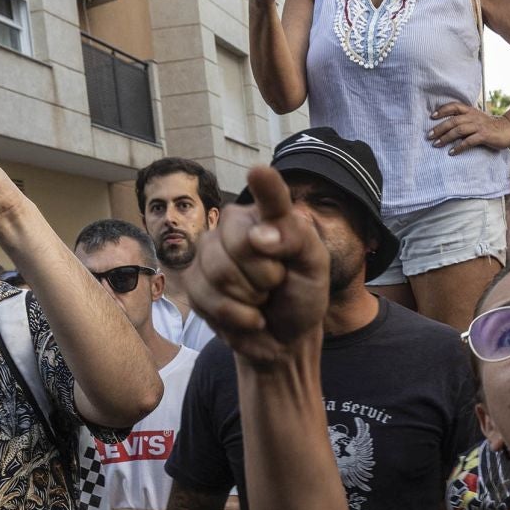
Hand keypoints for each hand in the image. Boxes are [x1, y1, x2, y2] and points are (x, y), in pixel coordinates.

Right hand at [185, 165, 331, 365]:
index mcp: (269, 214)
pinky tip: (248, 315)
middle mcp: (234, 224)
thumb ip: (296, 240)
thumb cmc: (301, 293)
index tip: (259, 173)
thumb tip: (260, 235)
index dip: (265, 188)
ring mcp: (209, 251)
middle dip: (265, 276)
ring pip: (219, 272)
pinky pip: (206, 297)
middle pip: (238, 243)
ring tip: (261, 300)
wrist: (285, 336)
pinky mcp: (194, 281)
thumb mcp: (314, 265)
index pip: (269, 198)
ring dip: (250, 299)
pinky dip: (235, 316)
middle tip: (276, 284)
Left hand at [429, 102, 509, 154]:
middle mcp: (473, 117)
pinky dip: (459, 147)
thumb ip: (464, 119)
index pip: (454, 106)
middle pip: (453, 120)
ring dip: (446, 138)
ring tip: (436, 144)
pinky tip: (451, 152)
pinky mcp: (484, 136)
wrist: (508, 129)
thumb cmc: (490, 126)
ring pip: (458, 130)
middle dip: (439, 128)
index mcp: (470, 111)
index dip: (442, 110)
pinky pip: (468, 141)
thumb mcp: (476, 118)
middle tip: (429, 136)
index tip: (432, 116)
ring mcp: (478, 126)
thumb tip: (448, 125)